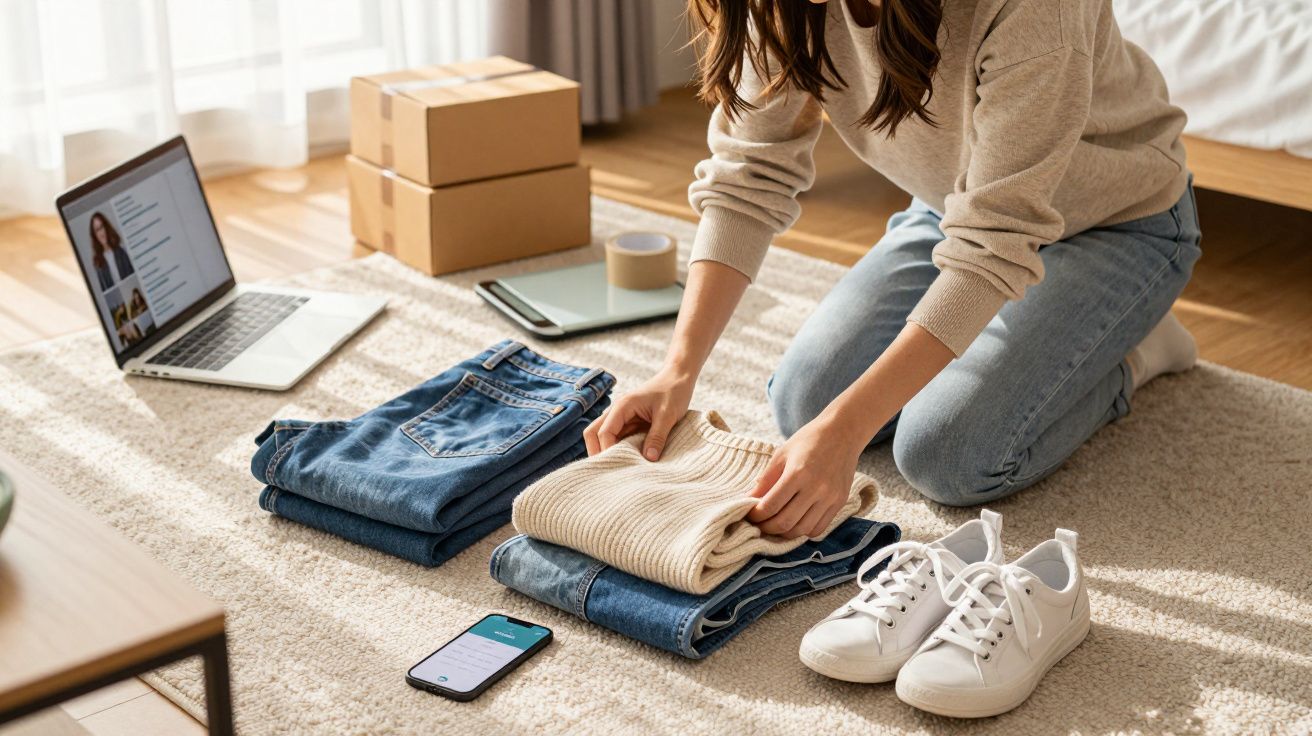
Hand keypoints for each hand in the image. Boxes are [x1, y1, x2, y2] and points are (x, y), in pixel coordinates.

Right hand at [583, 366, 694, 459]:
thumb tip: (648, 459)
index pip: (604, 433)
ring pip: (601, 436)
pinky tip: (629, 460)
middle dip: (597, 452)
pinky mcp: (628, 422)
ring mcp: (620, 417)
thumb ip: (657, 436)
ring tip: (620, 468)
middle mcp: (616, 411)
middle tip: (611, 471)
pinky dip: (617, 448)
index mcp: (622, 406)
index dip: (607, 451)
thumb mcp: (668, 415)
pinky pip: (615, 437)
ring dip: (606, 451)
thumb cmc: (673, 392)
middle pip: (592, 433)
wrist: (678, 378)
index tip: (620, 467)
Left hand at [748, 415, 864, 538]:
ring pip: (802, 530)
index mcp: (797, 474)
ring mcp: (830, 498)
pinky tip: (795, 522)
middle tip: (758, 524)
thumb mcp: (782, 454)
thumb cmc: (809, 440)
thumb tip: (749, 501)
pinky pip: (819, 529)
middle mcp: (816, 489)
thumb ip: (765, 480)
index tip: (749, 515)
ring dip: (784, 533)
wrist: (843, 433)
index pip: (771, 506)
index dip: (756, 515)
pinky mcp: (840, 503)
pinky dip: (803, 531)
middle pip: (785, 523)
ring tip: (774, 525)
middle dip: (766, 528)